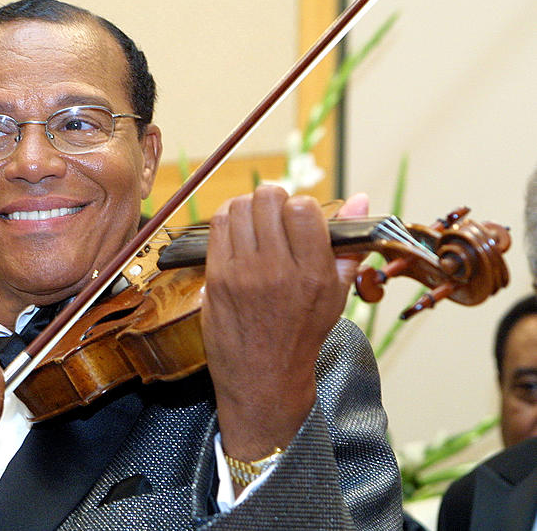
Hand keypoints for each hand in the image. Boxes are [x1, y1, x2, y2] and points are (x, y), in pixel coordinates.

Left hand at [200, 185, 367, 464]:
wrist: (263, 378)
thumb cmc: (303, 334)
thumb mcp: (337, 294)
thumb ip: (348, 244)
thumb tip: (359, 198)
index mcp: (314, 274)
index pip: (304, 208)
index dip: (301, 205)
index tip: (299, 219)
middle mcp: (279, 271)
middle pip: (268, 200)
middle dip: (274, 201)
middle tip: (275, 217)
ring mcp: (244, 274)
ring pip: (240, 207)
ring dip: (248, 207)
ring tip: (255, 223)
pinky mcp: (217, 277)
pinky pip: (218, 226)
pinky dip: (228, 220)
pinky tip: (237, 232)